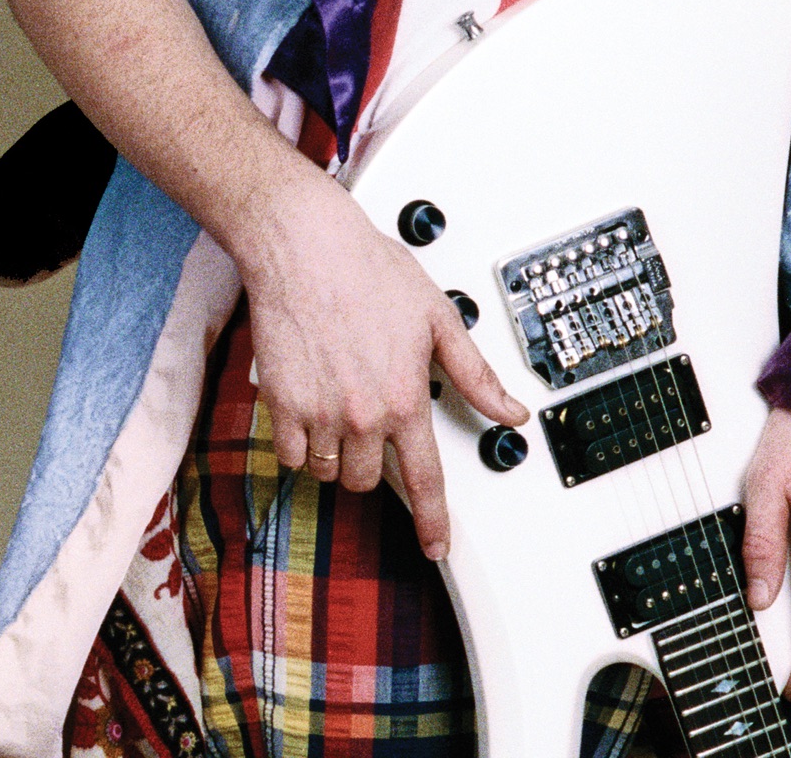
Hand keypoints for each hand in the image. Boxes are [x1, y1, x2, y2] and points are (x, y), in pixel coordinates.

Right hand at [237, 171, 527, 562]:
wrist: (304, 245)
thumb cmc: (366, 268)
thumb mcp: (437, 317)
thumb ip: (475, 373)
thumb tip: (511, 410)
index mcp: (405, 397)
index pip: (424, 480)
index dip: (433, 521)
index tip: (436, 546)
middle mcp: (362, 414)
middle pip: (367, 481)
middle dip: (371, 461)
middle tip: (369, 422)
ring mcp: (318, 411)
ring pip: (328, 470)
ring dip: (335, 452)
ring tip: (338, 406)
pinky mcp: (280, 402)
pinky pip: (290, 454)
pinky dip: (299, 442)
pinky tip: (308, 409)